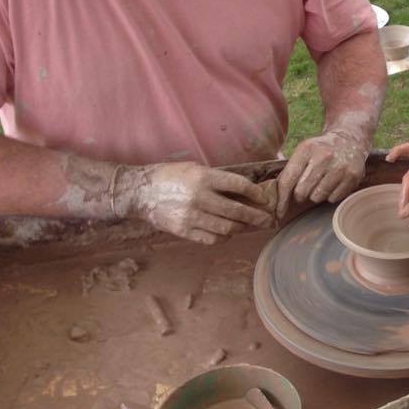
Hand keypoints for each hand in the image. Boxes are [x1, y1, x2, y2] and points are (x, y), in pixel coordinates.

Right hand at [121, 162, 274, 244]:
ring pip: (227, 227)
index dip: (256, 194)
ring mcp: (191, 216)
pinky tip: (227, 232)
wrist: (140, 192)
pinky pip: (211, 238)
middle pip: (237, 210)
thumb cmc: (170, 176)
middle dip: (256, 216)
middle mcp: (199, 197)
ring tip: (248, 226)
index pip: (239, 185)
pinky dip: (224, 237)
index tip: (265, 199)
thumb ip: (218, 180)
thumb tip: (245, 192)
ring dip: (241, 227)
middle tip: (268, 220)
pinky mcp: (183, 231)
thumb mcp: (195, 169)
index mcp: (204, 177)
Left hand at [276, 129, 367, 217]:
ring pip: (318, 197)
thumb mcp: (303, 151)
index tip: (278, 213)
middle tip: (306, 187)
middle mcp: (324, 156)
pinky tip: (334, 182)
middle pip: (302, 191)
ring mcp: (340, 166)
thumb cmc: (321, 149)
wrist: (350, 138)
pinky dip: (331, 195)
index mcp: (307, 148)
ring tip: (322, 182)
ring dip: (317, 194)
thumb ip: (290, 171)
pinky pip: (333, 198)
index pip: (288, 179)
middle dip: (301, 194)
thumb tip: (277, 198)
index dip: (281, 199)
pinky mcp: (353, 175)